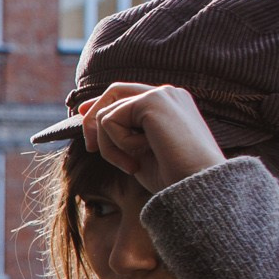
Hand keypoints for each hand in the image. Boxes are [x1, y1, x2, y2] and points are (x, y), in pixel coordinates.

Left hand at [80, 82, 226, 194]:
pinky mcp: (153, 100)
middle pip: (114, 92)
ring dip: (110, 146)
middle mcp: (168, 94)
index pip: (128, 93)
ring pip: (107, 113)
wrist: (196, 186)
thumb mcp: (140, 152)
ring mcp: (161, 94)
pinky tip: (141, 156)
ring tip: (133, 165)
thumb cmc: (173, 177)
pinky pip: (110, 120)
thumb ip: (122, 133)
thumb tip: (90, 120)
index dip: (101, 102)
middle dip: (93, 120)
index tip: (82, 114)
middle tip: (92, 150)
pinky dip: (117, 145)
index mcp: (170, 105)